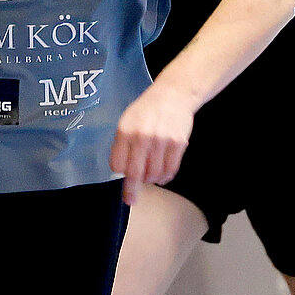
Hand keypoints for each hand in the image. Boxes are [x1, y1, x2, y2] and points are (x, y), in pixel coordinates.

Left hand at [110, 83, 195, 204]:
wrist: (173, 95)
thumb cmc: (147, 110)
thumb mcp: (127, 121)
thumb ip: (123, 144)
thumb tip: (122, 170)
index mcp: (125, 131)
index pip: (118, 164)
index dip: (119, 172)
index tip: (123, 175)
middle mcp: (142, 137)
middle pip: (135, 173)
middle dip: (132, 191)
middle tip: (131, 199)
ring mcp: (161, 141)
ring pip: (153, 174)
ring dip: (151, 180)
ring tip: (151, 177)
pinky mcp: (177, 144)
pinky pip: (170, 170)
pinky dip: (165, 177)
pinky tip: (162, 176)